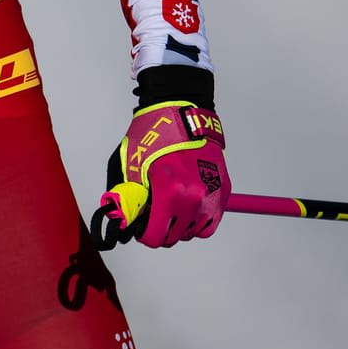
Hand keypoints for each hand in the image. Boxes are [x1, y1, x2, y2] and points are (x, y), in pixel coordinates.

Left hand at [99, 95, 229, 247]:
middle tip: (154, 214)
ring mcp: (212, 195)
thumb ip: (129, 198)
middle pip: (175, 237)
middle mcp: (195, 198)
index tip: (141, 226)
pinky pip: (211, 221)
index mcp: (170, 192)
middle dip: (161, 229)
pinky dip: (199, 219)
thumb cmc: (156, 133)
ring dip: (181, 226)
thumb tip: (124, 221)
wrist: (183, 111)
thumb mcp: (132, 164)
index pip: (156, 237)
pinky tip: (187, 206)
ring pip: (194, 232)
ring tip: (171, 208)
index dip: (144, 233)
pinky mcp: (223, 190)